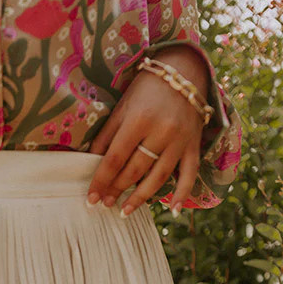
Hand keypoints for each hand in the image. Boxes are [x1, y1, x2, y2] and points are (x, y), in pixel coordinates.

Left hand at [86, 45, 210, 216]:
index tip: (90, 198)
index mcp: (139, 119)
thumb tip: (90, 162)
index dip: (101, 181)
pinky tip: (172, 210)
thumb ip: (107, 135)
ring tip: (125, 211)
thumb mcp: (121, 107)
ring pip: (158, 177)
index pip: (115, 158)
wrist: (184, 72)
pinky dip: (182, 194)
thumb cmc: (146, 90)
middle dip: (117, 190)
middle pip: (135, 170)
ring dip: (140, 198)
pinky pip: (190, 174)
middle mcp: (162, 131)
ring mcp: (180, 141)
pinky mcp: (194, 145)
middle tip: (104, 204)